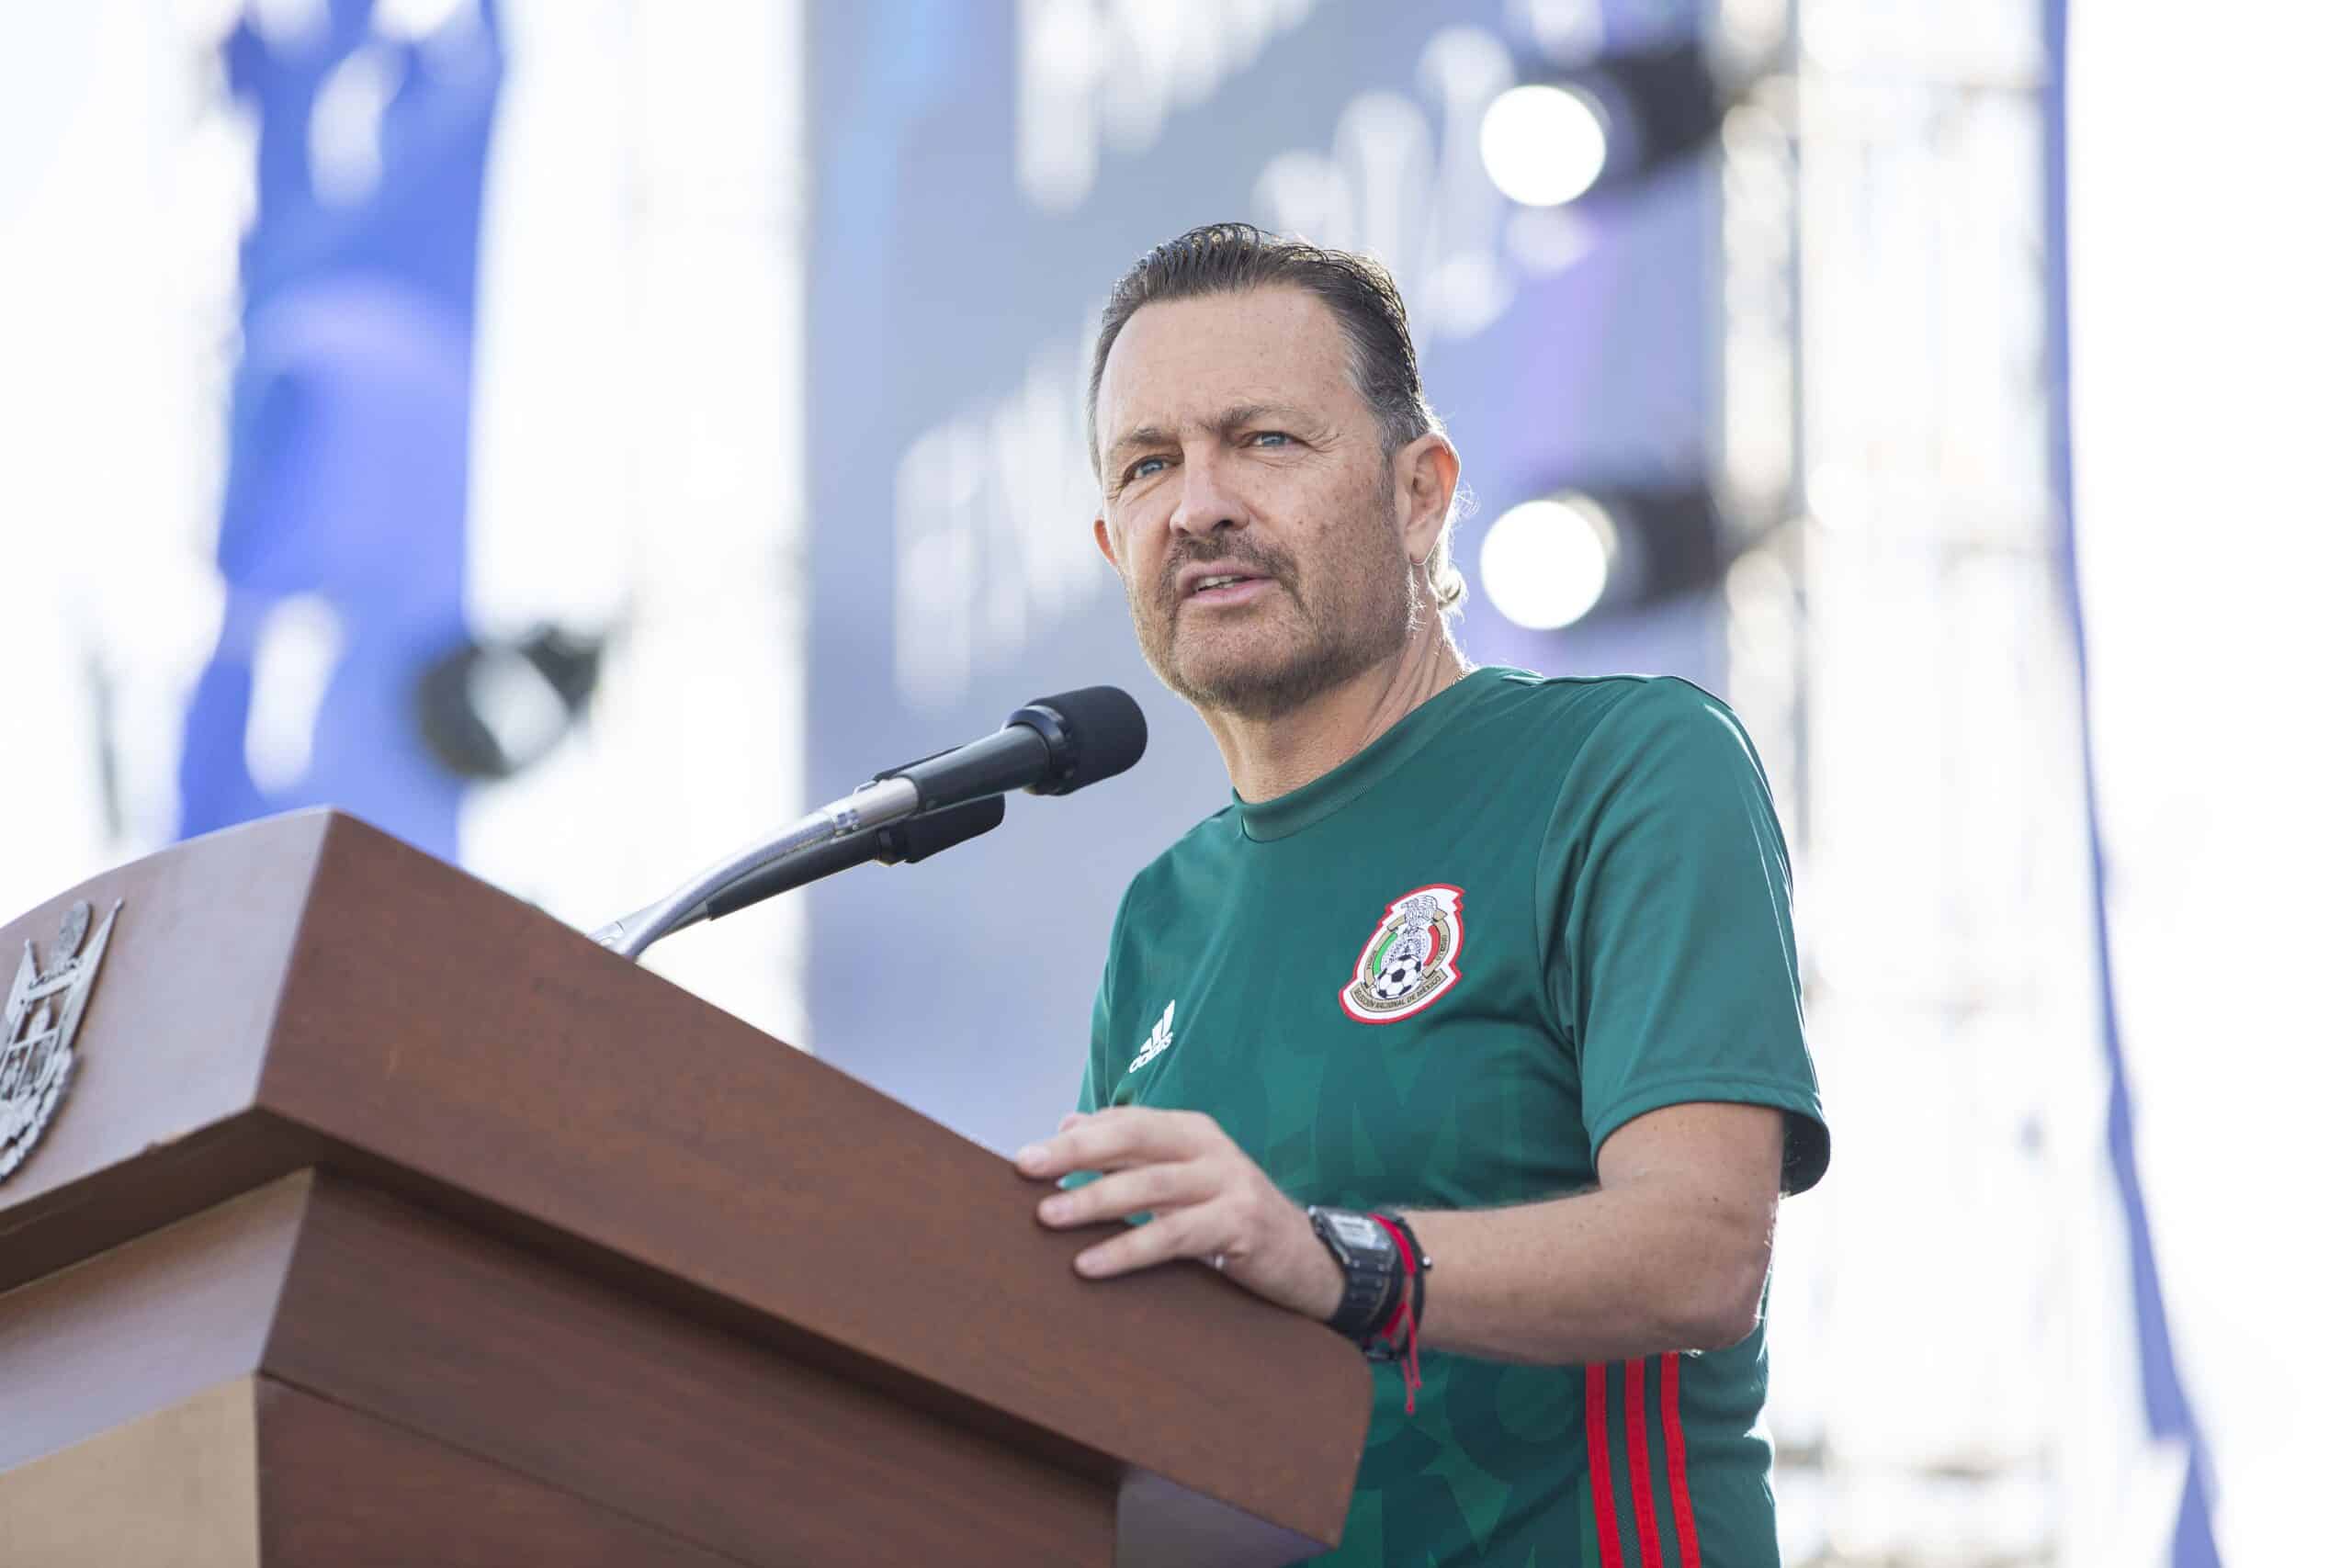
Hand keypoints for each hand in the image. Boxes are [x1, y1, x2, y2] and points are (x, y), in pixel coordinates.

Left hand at [1016, 1107, 1343, 1320]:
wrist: (1306, 1257)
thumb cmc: (1231, 1217)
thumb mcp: (1183, 1178)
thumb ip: (1131, 1152)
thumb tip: (1068, 1124)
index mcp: (1192, 1131)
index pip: (1125, 1121)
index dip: (1075, 1137)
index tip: (1027, 1157)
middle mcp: (1210, 1148)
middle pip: (1133, 1138)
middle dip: (1075, 1152)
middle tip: (1026, 1168)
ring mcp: (1229, 1183)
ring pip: (1150, 1185)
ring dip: (1094, 1199)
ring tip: (1048, 1216)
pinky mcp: (1240, 1225)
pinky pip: (1174, 1236)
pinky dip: (1128, 1248)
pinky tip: (1090, 1263)